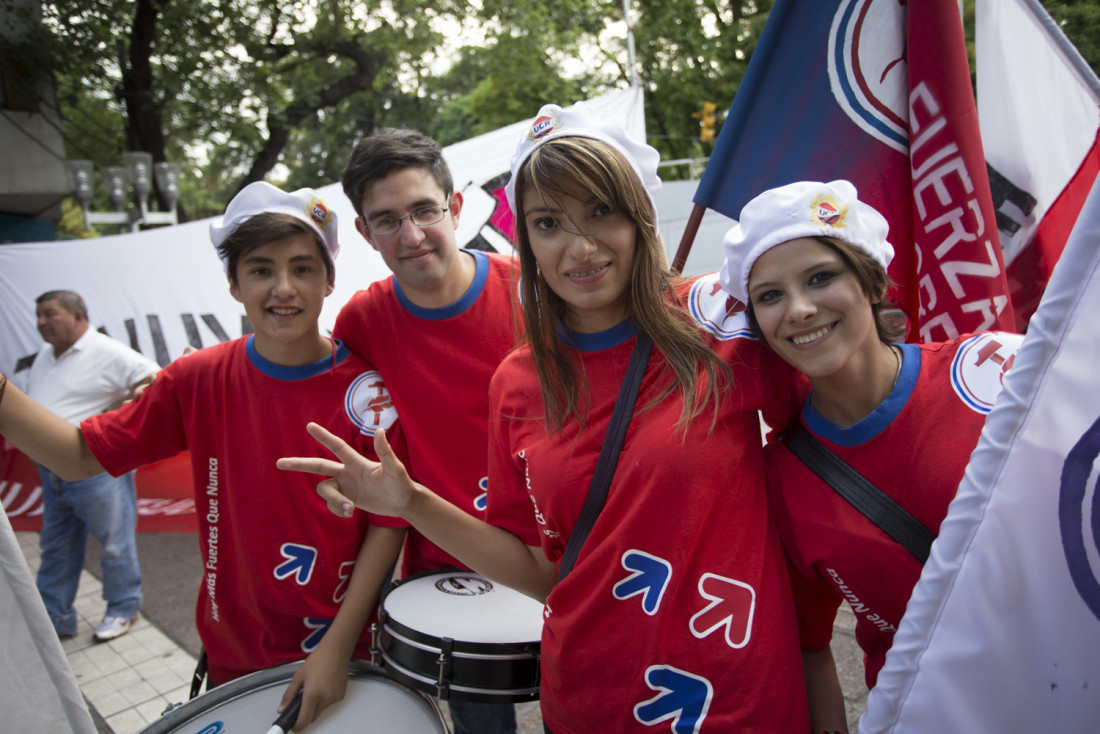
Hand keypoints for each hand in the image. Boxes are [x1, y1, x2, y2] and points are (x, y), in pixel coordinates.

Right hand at [277, 423, 415, 518]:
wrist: (403, 502)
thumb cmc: (401, 483)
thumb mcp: (395, 469)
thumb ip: (385, 452)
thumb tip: (379, 430)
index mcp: (357, 462)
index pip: (337, 447)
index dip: (323, 436)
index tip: (309, 425)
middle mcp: (347, 472)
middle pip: (319, 466)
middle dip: (299, 464)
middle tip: (279, 463)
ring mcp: (346, 485)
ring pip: (325, 491)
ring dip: (334, 502)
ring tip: (350, 509)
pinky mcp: (346, 498)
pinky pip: (332, 504)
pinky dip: (337, 510)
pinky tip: (350, 513)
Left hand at [277, 644, 348, 730]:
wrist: (336, 651)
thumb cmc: (318, 660)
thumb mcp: (298, 676)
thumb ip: (289, 695)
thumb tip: (282, 709)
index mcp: (312, 694)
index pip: (304, 720)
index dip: (297, 726)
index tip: (293, 726)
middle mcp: (325, 698)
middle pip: (312, 717)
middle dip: (306, 714)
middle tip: (302, 701)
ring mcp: (334, 698)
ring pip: (321, 710)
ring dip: (316, 705)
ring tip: (315, 688)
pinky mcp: (341, 696)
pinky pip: (329, 704)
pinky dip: (324, 700)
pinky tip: (324, 686)